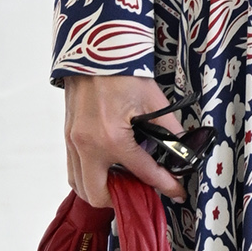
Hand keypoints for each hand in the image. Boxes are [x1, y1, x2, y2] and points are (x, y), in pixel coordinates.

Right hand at [63, 71, 180, 208]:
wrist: (95, 52)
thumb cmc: (122, 73)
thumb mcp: (154, 101)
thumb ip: (170, 129)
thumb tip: (183, 149)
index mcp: (112, 139)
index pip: (143, 174)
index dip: (165, 185)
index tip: (177, 192)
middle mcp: (87, 146)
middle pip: (98, 194)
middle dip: (122, 199)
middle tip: (141, 191)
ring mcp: (73, 143)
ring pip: (80, 185)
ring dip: (102, 189)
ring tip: (125, 181)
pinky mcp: (68, 136)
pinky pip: (73, 169)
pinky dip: (90, 176)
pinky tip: (109, 167)